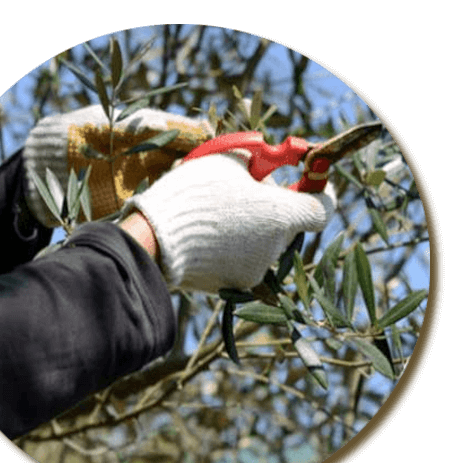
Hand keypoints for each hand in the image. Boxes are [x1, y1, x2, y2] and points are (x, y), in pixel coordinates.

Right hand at [121, 153, 336, 293]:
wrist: (155, 242)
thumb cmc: (193, 195)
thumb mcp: (227, 162)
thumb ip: (255, 165)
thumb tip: (260, 170)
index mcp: (282, 216)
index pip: (323, 208)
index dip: (319, 192)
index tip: (305, 182)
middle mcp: (275, 248)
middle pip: (288, 225)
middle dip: (272, 207)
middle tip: (244, 191)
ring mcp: (255, 271)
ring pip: (263, 242)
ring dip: (250, 227)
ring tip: (215, 215)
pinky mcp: (234, 285)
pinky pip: (242, 260)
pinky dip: (232, 247)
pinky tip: (207, 237)